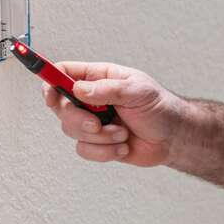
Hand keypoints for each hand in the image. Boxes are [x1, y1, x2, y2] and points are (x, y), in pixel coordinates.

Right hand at [41, 61, 187, 166]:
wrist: (173, 138)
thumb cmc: (159, 107)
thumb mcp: (137, 90)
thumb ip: (107, 89)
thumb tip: (79, 90)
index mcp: (99, 77)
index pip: (64, 72)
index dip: (50, 81)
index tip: (50, 95)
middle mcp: (91, 99)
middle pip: (61, 105)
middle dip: (77, 118)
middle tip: (96, 123)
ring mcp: (93, 121)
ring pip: (71, 130)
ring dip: (100, 136)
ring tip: (122, 134)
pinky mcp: (97, 143)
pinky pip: (84, 150)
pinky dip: (105, 151)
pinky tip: (122, 146)